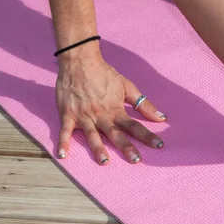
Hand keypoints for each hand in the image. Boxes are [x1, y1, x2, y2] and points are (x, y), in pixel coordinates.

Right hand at [55, 48, 165, 164]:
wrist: (80, 61)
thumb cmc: (104, 74)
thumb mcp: (127, 86)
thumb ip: (143, 104)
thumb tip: (162, 117)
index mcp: (116, 109)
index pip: (135, 126)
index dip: (147, 136)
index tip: (159, 146)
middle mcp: (101, 115)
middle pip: (116, 134)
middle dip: (126, 147)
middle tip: (136, 160)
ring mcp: (83, 115)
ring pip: (92, 135)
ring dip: (98, 149)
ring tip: (104, 162)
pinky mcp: (67, 114)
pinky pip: (64, 131)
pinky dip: (62, 143)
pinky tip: (62, 155)